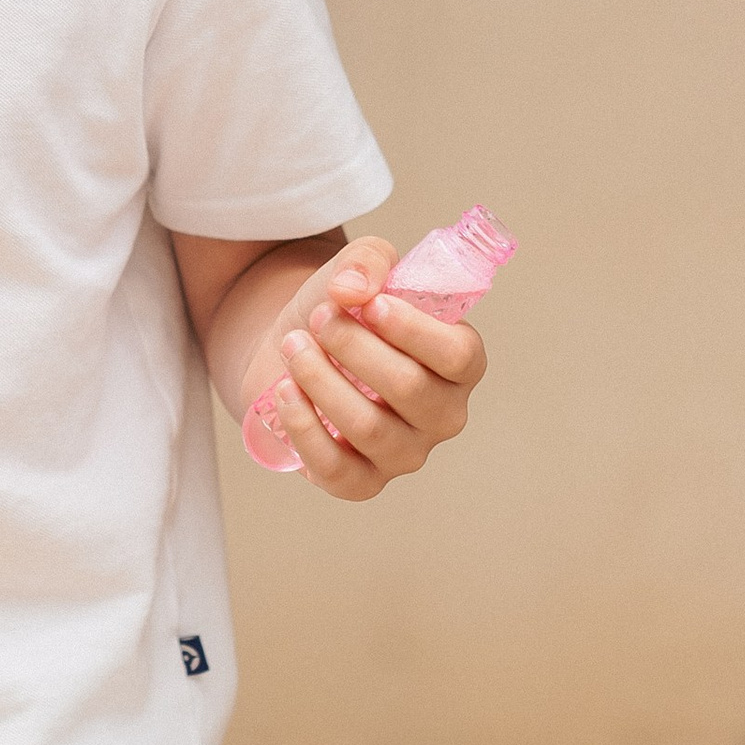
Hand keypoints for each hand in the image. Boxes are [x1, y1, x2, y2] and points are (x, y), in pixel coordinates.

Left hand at [249, 236, 484, 503]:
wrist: (292, 342)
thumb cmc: (341, 308)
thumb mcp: (356, 268)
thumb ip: (366, 262)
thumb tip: (352, 291)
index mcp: (459, 363)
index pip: (459, 356)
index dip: (415, 331)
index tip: (371, 305)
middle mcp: (442, 414)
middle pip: (410, 389)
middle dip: (355, 347)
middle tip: (320, 317)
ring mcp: (405, 454)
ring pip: (369, 427)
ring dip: (322, 380)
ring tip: (293, 346)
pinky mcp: (361, 482)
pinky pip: (338, 471)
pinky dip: (304, 428)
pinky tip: (284, 392)